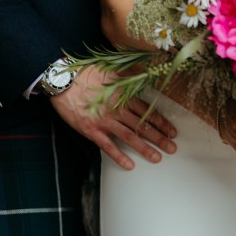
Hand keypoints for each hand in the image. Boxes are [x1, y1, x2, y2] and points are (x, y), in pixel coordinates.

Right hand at [50, 67, 176, 169]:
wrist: (63, 82)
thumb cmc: (86, 74)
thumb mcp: (112, 70)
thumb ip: (131, 75)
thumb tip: (147, 73)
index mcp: (124, 96)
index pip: (148, 112)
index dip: (162, 123)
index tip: (172, 132)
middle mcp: (117, 110)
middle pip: (143, 126)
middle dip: (160, 138)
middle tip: (172, 148)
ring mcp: (105, 122)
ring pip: (129, 137)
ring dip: (144, 148)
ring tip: (157, 158)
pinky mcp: (91, 130)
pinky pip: (107, 146)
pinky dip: (119, 156)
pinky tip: (129, 165)